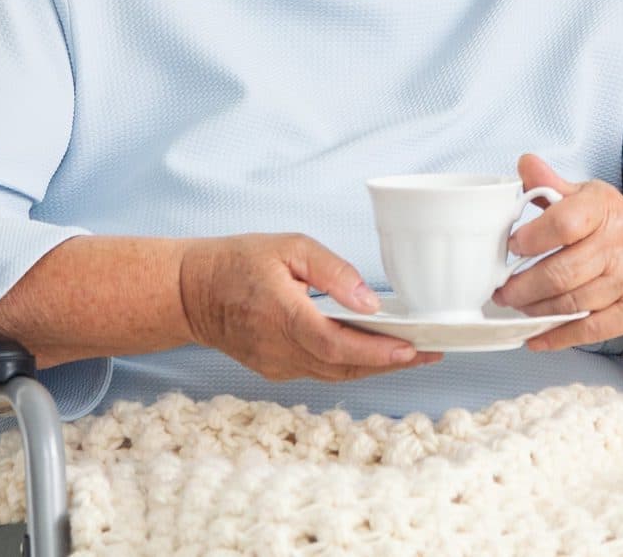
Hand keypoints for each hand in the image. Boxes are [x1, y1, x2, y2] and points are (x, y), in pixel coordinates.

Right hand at [177, 233, 441, 381]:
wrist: (191, 292)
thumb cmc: (240, 261)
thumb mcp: (289, 247)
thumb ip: (333, 271)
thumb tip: (370, 301)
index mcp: (282, 314)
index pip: (336, 344)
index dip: (376, 352)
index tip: (412, 349)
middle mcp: (279, 348)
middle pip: (342, 366)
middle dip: (389, 363)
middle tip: (431, 353)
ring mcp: (275, 364)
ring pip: (334, 374)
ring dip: (374, 367)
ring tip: (414, 354)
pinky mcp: (274, 369)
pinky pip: (320, 371)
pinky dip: (350, 364)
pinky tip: (374, 352)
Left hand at [497, 155, 622, 349]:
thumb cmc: (621, 227)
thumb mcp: (589, 199)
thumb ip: (552, 185)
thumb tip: (524, 164)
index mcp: (607, 208)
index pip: (564, 223)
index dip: (531, 238)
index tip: (512, 247)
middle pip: (561, 272)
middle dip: (523, 287)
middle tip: (502, 291)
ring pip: (572, 303)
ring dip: (536, 310)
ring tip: (518, 307)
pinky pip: (589, 330)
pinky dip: (557, 336)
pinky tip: (536, 336)